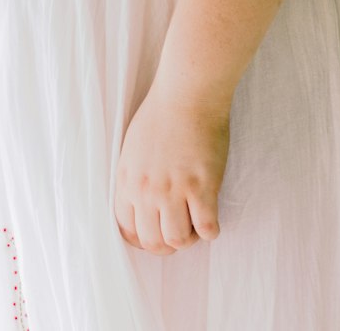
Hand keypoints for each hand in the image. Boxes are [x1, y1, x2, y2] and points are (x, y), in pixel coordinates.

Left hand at [114, 83, 228, 253]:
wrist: (188, 93)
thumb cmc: (162, 113)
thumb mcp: (133, 147)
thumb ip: (134, 177)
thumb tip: (142, 203)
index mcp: (127, 180)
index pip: (127, 229)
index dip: (143, 239)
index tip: (156, 236)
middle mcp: (147, 190)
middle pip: (152, 241)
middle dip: (166, 245)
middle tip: (180, 233)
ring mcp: (174, 190)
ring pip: (178, 240)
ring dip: (188, 239)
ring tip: (195, 225)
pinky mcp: (202, 187)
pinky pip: (207, 228)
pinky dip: (211, 232)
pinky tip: (212, 220)